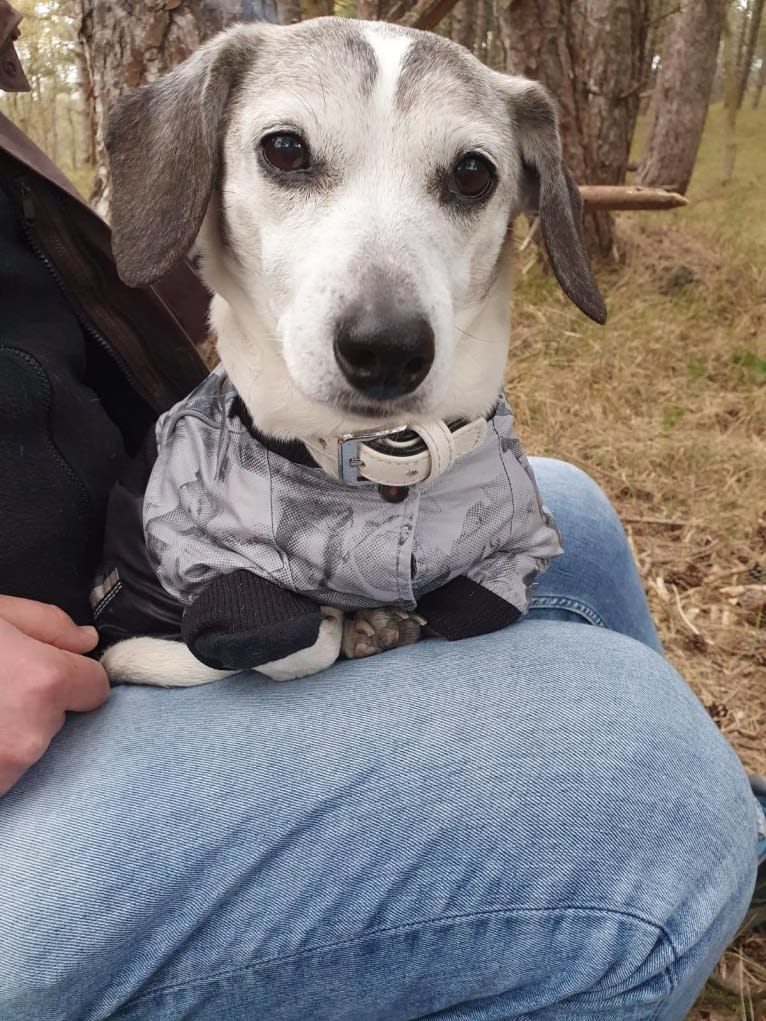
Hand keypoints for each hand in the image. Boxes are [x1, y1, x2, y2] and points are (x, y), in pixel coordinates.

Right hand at [0, 596, 108, 795]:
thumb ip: (47, 623)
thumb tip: (87, 641)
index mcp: (44, 682)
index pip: (97, 688)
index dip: (71, 677)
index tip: (42, 671)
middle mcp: (33, 733)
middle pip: (60, 719)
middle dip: (35, 705)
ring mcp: (7, 770)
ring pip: (31, 747)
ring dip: (11, 734)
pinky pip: (6, 772)